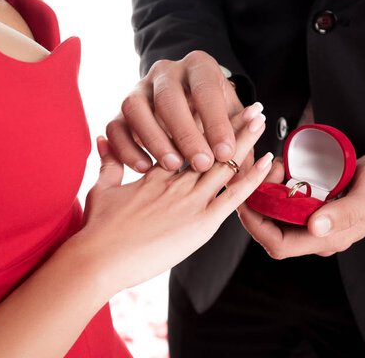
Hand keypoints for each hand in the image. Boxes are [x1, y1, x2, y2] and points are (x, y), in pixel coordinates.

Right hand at [73, 105, 270, 293]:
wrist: (99, 258)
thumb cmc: (97, 229)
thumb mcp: (102, 189)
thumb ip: (109, 163)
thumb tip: (103, 140)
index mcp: (157, 173)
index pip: (184, 142)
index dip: (203, 125)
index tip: (215, 108)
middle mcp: (177, 181)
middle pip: (209, 145)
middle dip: (232, 125)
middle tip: (251, 106)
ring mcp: (191, 200)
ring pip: (225, 163)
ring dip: (246, 140)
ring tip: (261, 118)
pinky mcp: (202, 222)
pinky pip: (233, 195)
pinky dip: (252, 177)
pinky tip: (267, 160)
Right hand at [106, 50, 255, 172]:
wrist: (186, 102)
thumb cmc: (213, 116)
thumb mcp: (231, 121)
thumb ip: (241, 142)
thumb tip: (251, 173)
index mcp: (198, 67)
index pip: (206, 89)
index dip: (216, 121)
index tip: (227, 152)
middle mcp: (165, 72)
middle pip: (169, 97)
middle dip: (185, 132)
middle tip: (201, 163)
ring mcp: (138, 89)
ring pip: (135, 107)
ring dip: (154, 138)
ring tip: (173, 165)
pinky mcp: (120, 110)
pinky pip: (115, 126)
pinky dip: (127, 148)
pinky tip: (145, 168)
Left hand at [238, 145, 364, 258]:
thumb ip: (344, 212)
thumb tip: (315, 228)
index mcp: (331, 237)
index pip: (279, 245)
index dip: (255, 226)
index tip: (243, 199)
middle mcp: (321, 232)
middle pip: (273, 229)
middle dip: (258, 203)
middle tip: (260, 174)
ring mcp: (320, 218)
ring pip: (279, 214)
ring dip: (267, 192)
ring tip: (274, 166)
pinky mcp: (320, 203)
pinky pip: (290, 200)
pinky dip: (279, 185)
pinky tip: (282, 167)